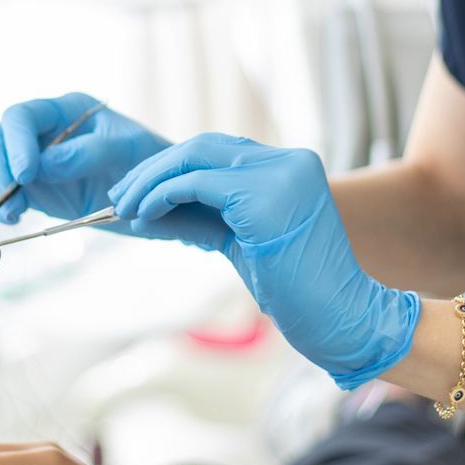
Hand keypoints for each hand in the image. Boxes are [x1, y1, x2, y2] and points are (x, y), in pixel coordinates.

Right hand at [0, 93, 224, 245]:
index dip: (15, 144)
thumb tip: (44, 163)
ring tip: (13, 217)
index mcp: (64, 110)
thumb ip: (88, 153)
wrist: (159, 194)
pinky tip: (12, 220)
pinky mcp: (30, 187)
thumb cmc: (149, 162)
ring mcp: (31, 158)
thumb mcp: (126, 152)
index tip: (25, 176)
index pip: (21, 117)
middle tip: (13, 206)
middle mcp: (41, 130)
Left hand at [109, 135, 421, 388]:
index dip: (175, 166)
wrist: (342, 318)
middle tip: (121, 195)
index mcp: (292, 166)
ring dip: (151, 181)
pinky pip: (196, 183)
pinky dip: (163, 194)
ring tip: (125, 206)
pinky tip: (145, 214)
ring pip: (195, 158)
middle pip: (203, 146)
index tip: (140, 190)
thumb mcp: (245, 240)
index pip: (220, 150)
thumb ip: (208, 215)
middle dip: (155, 169)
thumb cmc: (298, 290)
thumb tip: (154, 205)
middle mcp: (289, 161)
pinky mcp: (263, 198)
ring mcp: (279, 175)